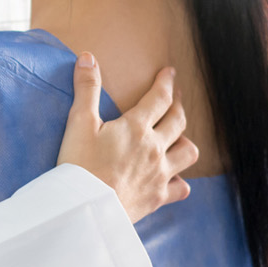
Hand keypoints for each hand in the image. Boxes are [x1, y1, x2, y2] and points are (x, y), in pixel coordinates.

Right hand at [56, 55, 196, 223]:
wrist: (86, 208)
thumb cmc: (79, 165)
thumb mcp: (79, 123)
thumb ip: (86, 89)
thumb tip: (87, 58)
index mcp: (136, 127)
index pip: (159, 98)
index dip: (166, 82)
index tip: (170, 72)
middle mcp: (155, 148)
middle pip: (178, 121)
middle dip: (178, 104)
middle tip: (175, 97)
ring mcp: (160, 174)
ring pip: (188, 152)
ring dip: (185, 140)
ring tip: (178, 136)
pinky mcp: (158, 197)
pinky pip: (181, 188)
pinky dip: (181, 181)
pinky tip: (175, 178)